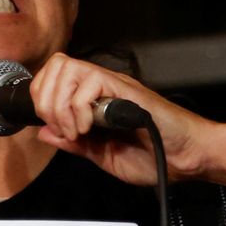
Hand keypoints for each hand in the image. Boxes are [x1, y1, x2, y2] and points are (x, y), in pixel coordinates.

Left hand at [29, 54, 213, 186]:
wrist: (184, 158)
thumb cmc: (154, 157)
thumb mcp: (102, 155)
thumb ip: (74, 144)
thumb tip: (45, 132)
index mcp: (93, 99)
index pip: (53, 76)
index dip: (42, 97)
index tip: (53, 127)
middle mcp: (101, 86)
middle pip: (56, 66)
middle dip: (48, 102)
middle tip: (63, 129)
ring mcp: (114, 85)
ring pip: (69, 70)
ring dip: (63, 104)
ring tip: (77, 131)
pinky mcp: (126, 90)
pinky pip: (90, 83)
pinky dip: (80, 109)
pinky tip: (90, 128)